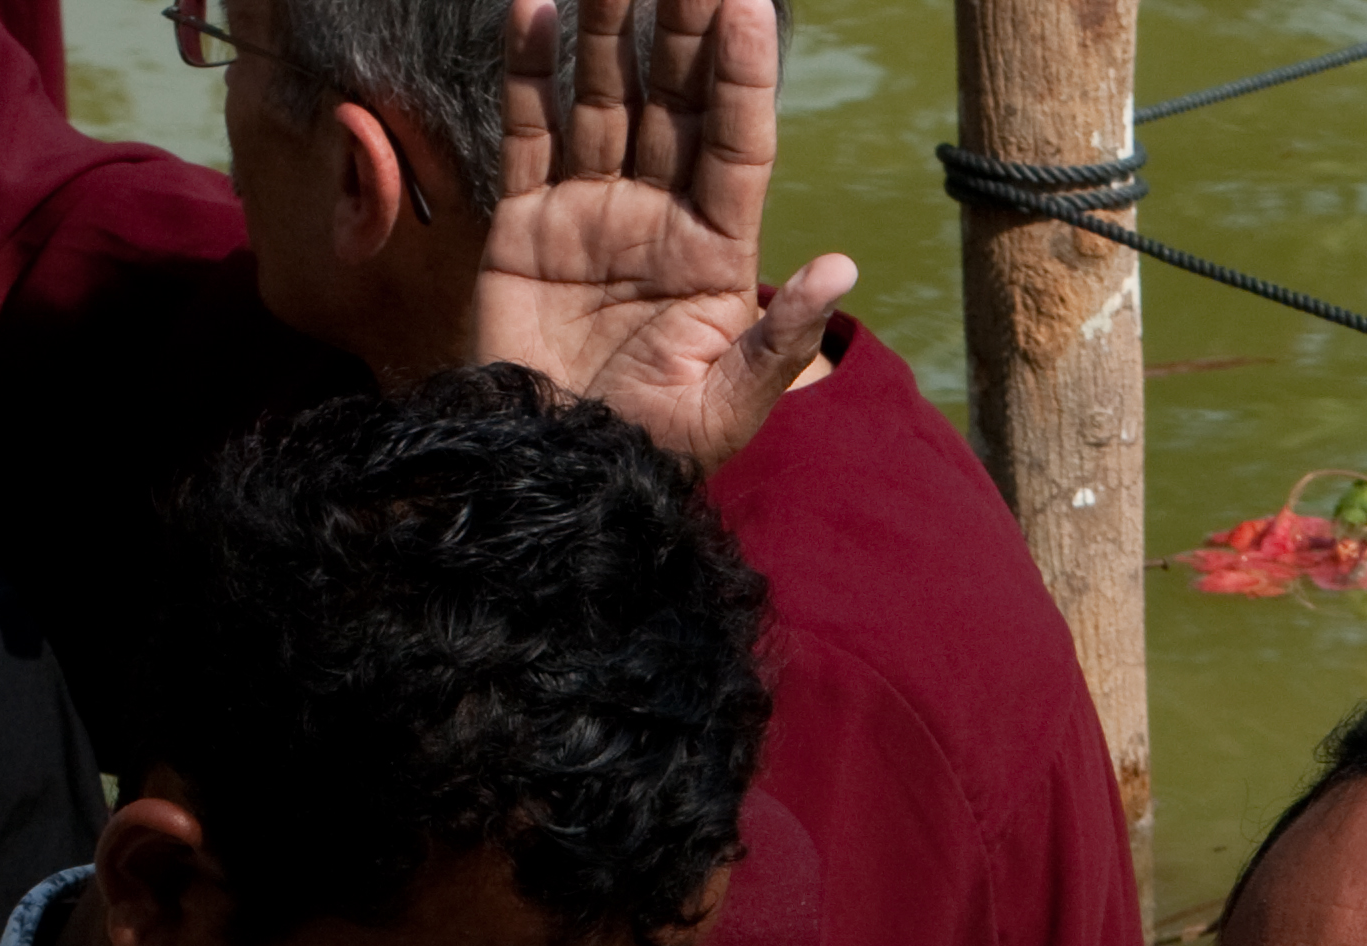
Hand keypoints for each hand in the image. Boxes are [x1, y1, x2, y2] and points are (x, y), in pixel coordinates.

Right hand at [475, 0, 853, 471]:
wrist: (549, 477)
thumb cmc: (647, 453)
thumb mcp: (726, 409)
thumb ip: (779, 340)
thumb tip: (841, 267)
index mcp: (717, 253)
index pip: (737, 143)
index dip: (742, 75)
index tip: (746, 4)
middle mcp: (658, 217)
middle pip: (675, 100)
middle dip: (680, 24)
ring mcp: (591, 213)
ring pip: (605, 97)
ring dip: (608, 25)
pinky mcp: (526, 224)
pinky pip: (529, 132)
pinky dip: (528, 70)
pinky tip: (534, 7)